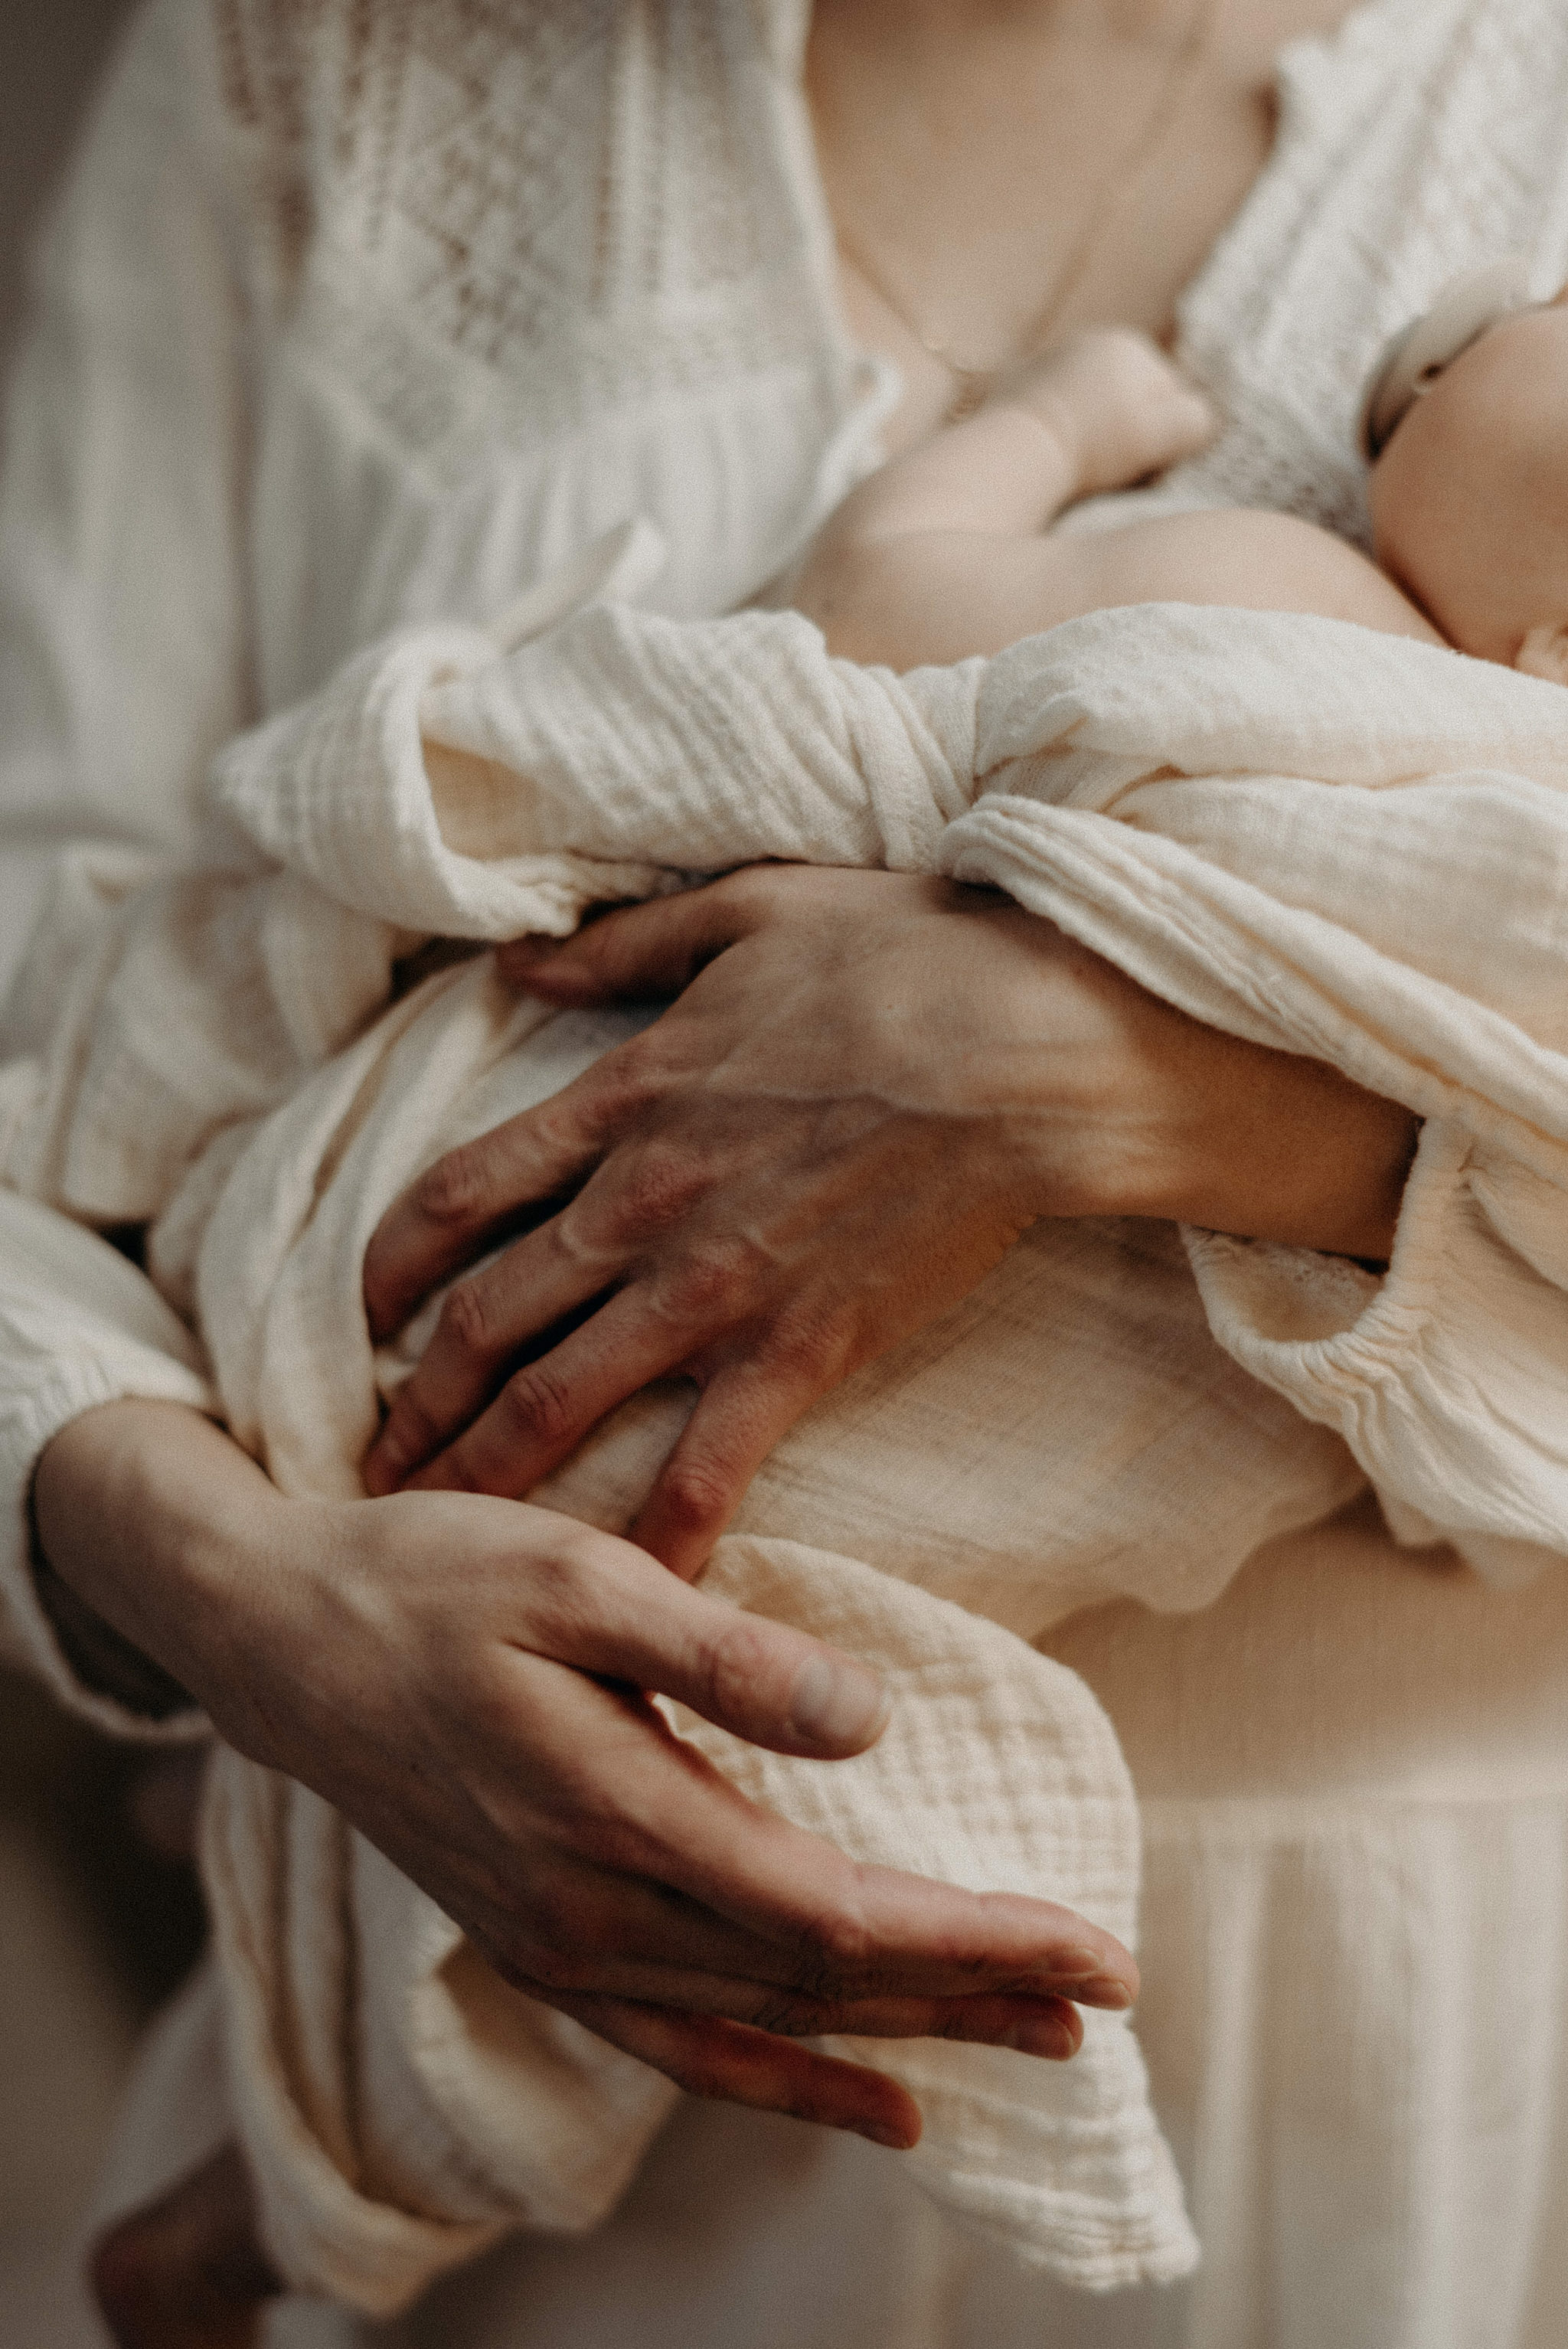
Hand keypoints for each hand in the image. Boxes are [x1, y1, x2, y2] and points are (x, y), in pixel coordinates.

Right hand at [36, 1402, 1136, 2149]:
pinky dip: (792, 2083)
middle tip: (1107, 1990)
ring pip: (771, 2019)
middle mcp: (591, 1913)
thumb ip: (721, 1652)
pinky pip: (690, 2045)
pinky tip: (879, 2108)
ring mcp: (562, 1946)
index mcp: (614, 1816)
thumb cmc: (434, 1580)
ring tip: (1032, 2039)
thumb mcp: (577, 1573)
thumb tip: (869, 1719)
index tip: (1094, 1942)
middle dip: (975, 1989)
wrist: (282, 1641)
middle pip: (823, 1981)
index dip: (974, 1937)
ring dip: (909, 2035)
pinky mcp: (544, 1946)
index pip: (836, 1912)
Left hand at [362, 866, 1415, 1569]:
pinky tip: (619, 1590)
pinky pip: (703, 1469)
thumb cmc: (907, 960)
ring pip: (556, 1403)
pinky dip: (652, 1537)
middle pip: (483, 1321)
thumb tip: (518, 966)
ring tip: (440, 1532)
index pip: (457, 1195)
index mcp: (621, 1100)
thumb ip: (619, 949)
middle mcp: (639, 1205)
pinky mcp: (799, 1351)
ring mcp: (712, 1289)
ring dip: (484, 1475)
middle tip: (376, 1461)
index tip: (370, 1315)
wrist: (1034, 1050)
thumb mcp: (743, 911)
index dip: (391, 1266)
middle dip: (415, 1401)